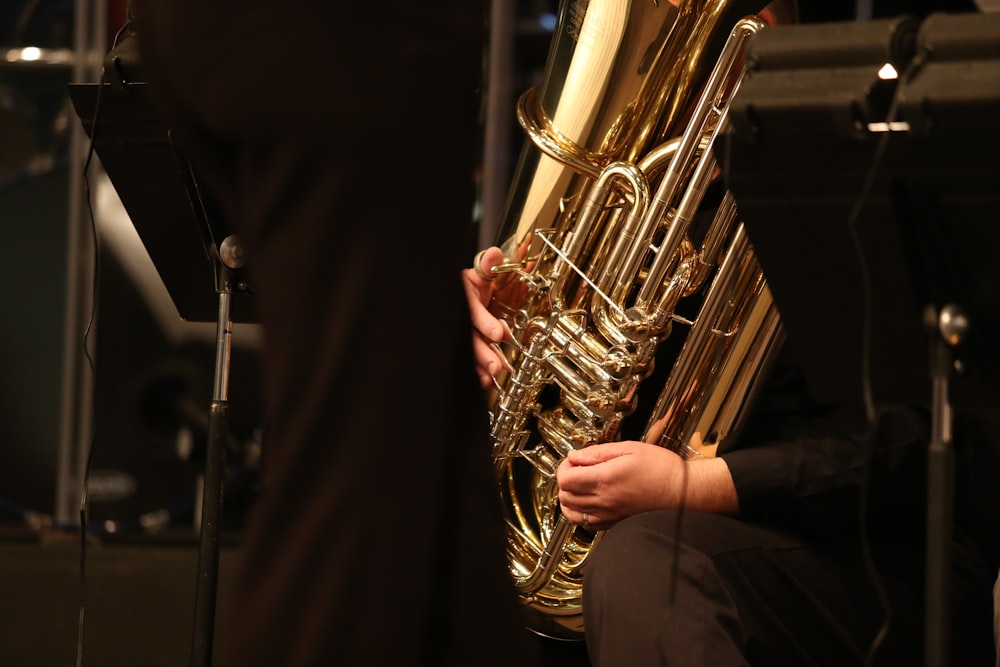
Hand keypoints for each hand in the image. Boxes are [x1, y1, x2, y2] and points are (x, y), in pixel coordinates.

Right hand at [462, 246, 510, 387]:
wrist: (458, 296)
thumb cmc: (469, 285)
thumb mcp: (478, 273)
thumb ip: (487, 267)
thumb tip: (494, 255)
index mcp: (461, 297)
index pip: (470, 310)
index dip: (484, 322)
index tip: (498, 333)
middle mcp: (457, 316)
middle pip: (467, 337)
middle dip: (482, 353)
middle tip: (495, 366)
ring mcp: (459, 333)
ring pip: (468, 350)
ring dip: (479, 365)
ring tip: (490, 376)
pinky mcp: (463, 346)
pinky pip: (467, 358)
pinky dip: (475, 371)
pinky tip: (484, 382)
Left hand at [556, 439, 738, 530]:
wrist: (684, 492)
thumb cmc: (661, 468)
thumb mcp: (629, 449)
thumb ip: (598, 453)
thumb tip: (575, 457)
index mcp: (604, 480)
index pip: (565, 479)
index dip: (563, 468)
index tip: (572, 460)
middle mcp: (603, 501)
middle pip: (565, 497)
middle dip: (565, 481)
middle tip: (576, 470)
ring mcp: (609, 515)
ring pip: (572, 514)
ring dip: (569, 499)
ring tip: (579, 486)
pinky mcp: (615, 524)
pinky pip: (587, 525)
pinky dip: (581, 514)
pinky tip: (589, 501)